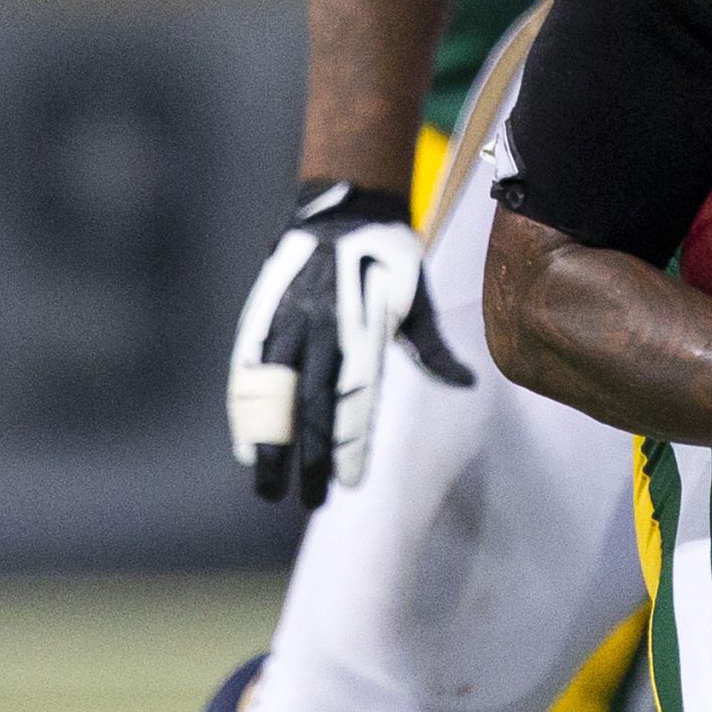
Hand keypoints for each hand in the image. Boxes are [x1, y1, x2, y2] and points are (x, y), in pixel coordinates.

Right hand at [227, 182, 474, 505]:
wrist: (343, 209)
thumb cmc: (390, 261)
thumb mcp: (419, 300)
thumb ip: (432, 348)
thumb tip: (466, 384)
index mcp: (363, 330)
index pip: (354, 402)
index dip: (348, 445)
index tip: (348, 483)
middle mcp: (321, 330)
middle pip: (312, 406)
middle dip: (309, 458)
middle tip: (309, 502)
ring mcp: (286, 324)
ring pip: (273, 395)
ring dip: (269, 444)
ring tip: (268, 487)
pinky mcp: (261, 318)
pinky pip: (248, 372)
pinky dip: (246, 412)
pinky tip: (247, 446)